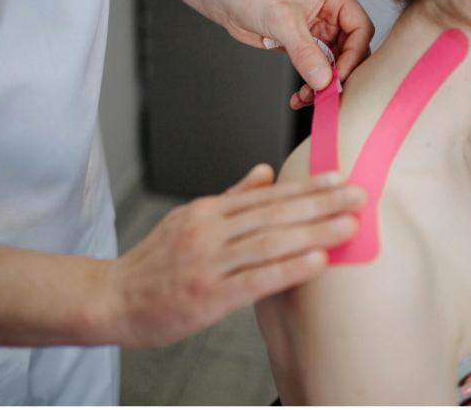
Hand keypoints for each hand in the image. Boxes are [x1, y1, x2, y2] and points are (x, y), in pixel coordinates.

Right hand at [105, 164, 365, 347]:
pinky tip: (319, 261)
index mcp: (207, 211)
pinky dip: (290, 268)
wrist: (110, 298)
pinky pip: (257, 279)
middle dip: (322, 203)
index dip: (306, 187)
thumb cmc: (153, 263)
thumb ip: (230, 198)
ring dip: (315, 231)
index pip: (266, 195)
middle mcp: (209, 231)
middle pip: (275, 213)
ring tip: (350, 224)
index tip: (340, 178)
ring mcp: (209, 263)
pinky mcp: (208, 296)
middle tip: (359, 195)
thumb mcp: (188, 220)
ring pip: (270, 241)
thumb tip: (265, 172)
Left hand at [212, 0, 373, 106]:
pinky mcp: (306, 41)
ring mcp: (320, 27)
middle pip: (351, 49)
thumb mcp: (282, 22)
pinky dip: (311, 83)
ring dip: (322, 83)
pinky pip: (318, 67)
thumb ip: (305, 53)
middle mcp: (332, 10)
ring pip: (335, 63)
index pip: (360, 29)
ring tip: (305, 98)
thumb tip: (324, 81)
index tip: (338, 78)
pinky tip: (300, 96)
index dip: (353, 56)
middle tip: (324, 95)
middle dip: (337, 74)